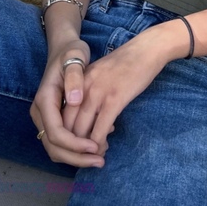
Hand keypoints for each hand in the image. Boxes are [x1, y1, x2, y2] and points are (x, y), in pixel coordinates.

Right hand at [30, 38, 106, 167]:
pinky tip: (98, 142)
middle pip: (54, 147)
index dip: (74, 144)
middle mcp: (41, 112)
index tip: (94, 146)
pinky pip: (62, 141)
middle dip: (76, 157)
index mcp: (44, 100)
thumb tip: (75, 100)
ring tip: (101, 156)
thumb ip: (74, 76)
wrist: (64, 48)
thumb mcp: (75, 57)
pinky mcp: (54, 119)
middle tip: (101, 161)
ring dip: (77, 156)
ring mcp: (45, 118)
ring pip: (57, 148)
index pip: (56, 132)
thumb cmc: (71, 52)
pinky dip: (77, 147)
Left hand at [62, 29, 168, 155]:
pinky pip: (99, 130)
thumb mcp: (99, 74)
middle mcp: (82, 89)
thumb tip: (84, 117)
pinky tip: (103, 148)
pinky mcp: (114, 100)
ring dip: (85, 150)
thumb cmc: (125, 62)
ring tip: (94, 156)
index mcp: (77, 82)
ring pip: (80, 132)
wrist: (146, 49)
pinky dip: (98, 144)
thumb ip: (87, 92)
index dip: (63, 134)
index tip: (72, 144)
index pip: (60, 114)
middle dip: (71, 146)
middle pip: (66, 126)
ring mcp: (97, 94)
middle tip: (81, 156)